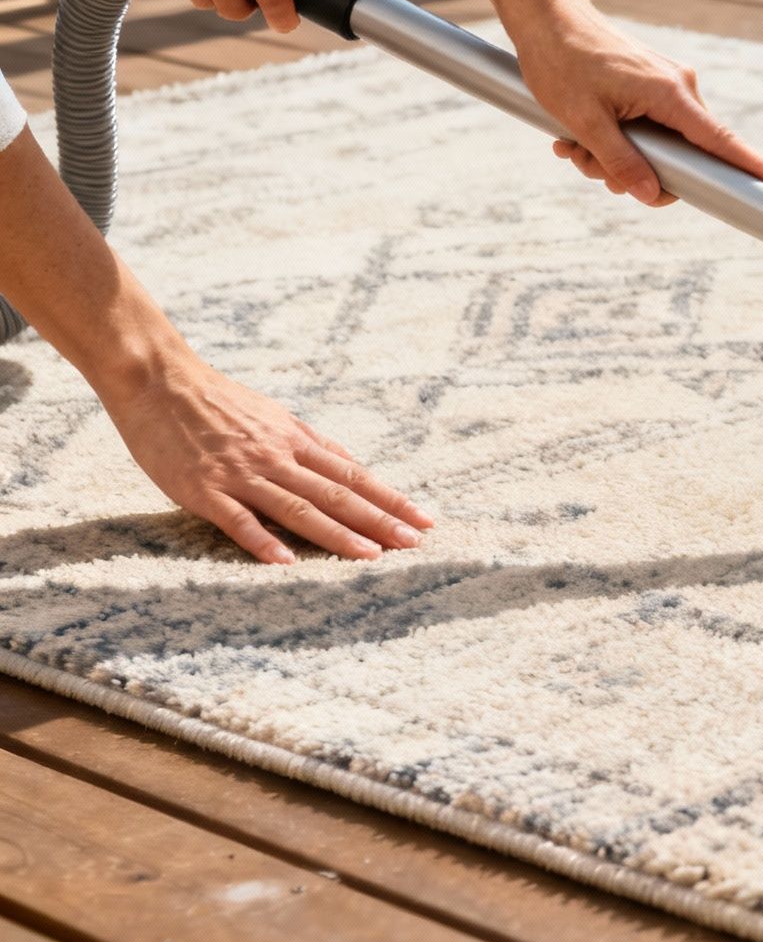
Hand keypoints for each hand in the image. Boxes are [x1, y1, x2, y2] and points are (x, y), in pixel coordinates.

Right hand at [100, 354, 432, 563]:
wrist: (159, 379)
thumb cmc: (218, 401)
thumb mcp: (276, 416)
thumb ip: (313, 446)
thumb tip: (354, 469)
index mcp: (295, 441)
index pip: (354, 477)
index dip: (391, 499)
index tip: (425, 520)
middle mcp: (276, 457)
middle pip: (337, 494)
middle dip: (380, 520)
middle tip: (415, 544)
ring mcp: (241, 473)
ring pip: (297, 507)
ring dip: (336, 534)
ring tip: (370, 556)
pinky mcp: (203, 488)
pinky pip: (237, 519)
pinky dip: (262, 540)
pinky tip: (286, 562)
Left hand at [507, 1, 762, 204]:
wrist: (547, 15)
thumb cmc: (561, 62)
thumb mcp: (584, 122)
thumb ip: (621, 162)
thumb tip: (652, 195)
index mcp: (669, 94)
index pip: (720, 140)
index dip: (750, 165)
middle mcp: (678, 87)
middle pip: (682, 156)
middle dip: (636, 173)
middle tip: (587, 165)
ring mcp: (667, 84)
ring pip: (660, 146)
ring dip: (616, 158)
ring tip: (574, 145)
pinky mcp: (652, 84)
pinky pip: (648, 128)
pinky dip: (616, 138)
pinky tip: (577, 135)